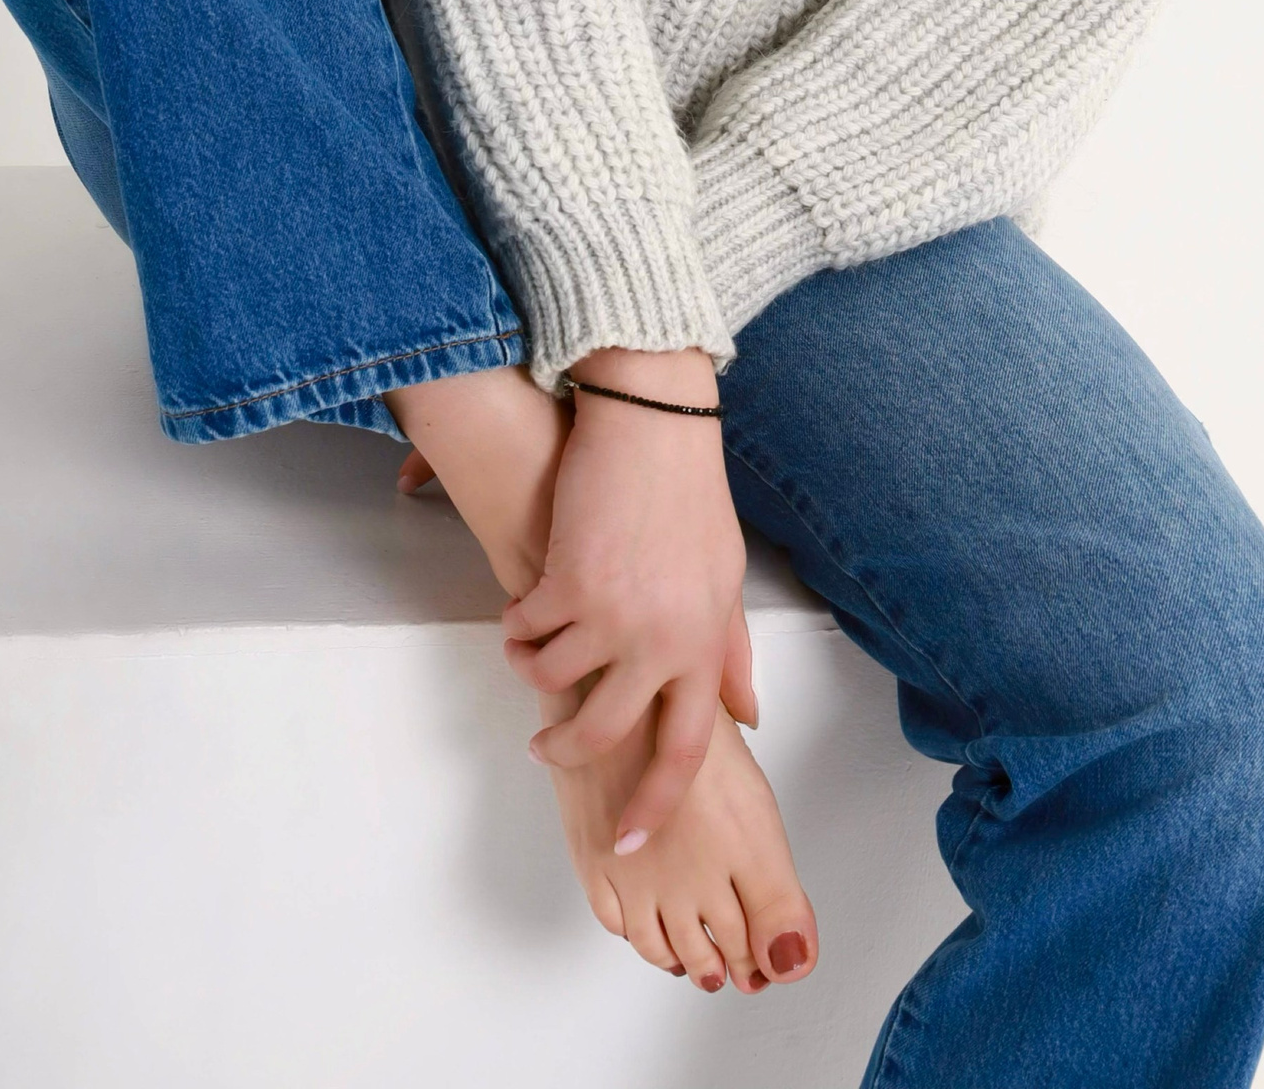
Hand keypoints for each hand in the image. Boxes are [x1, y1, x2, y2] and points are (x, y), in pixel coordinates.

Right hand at [501, 348, 755, 850]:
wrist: (654, 422)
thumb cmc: (689, 495)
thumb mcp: (724, 577)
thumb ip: (728, 651)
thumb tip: (747, 713)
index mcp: (703, 646)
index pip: (686, 751)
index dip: (655, 805)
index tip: (630, 842)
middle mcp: (661, 641)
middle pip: (604, 733)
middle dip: (565, 750)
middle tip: (544, 746)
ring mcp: (612, 614)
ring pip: (549, 679)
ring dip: (531, 667)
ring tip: (528, 645)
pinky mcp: (567, 581)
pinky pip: (524, 628)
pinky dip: (516, 623)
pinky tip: (522, 606)